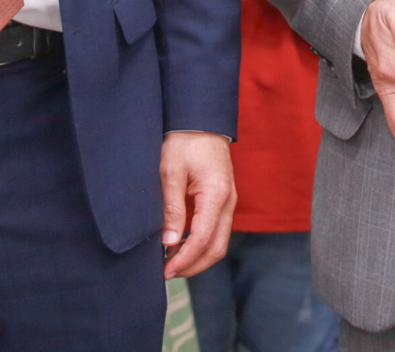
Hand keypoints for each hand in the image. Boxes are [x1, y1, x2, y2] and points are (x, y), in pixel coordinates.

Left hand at [159, 130, 235, 278]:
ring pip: (218, 241)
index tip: (165, 271)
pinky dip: (200, 243)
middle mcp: (228, 201)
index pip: (203, 238)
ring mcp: (229, 201)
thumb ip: (171, 208)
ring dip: (197, 257)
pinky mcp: (223, 200)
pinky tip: (179, 245)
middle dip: (193, 266)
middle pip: (216, 247)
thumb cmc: (183, 142)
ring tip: (170, 262)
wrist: (200, 121)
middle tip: (167, 273)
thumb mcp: (170, 173)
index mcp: (216, 194)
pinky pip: (216, 230)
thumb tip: (169, 242)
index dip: (184, 259)